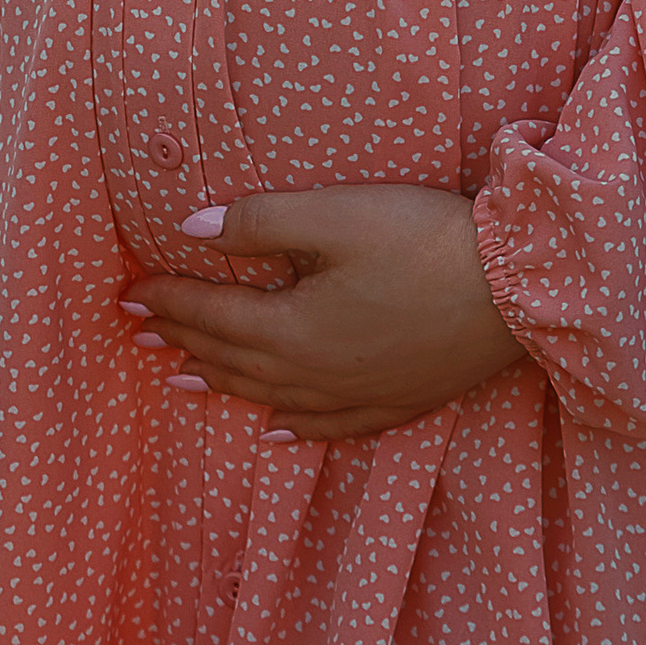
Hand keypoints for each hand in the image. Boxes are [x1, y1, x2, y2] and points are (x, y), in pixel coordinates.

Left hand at [127, 184, 526, 442]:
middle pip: (232, 357)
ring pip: (270, 395)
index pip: (211, 313)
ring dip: (223, 382)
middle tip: (141, 331)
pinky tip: (275, 430)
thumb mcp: (337, 214)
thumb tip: (191, 230)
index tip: (126, 294)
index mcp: (292, 327)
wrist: (519, 289)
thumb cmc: (425, 240)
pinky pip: (328, 426)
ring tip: (183, 378)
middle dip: (183, 340)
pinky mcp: (396, 402)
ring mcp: (356, 395)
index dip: (166, 300)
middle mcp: (314, 373)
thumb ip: (259, 221)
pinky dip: (292, 427)